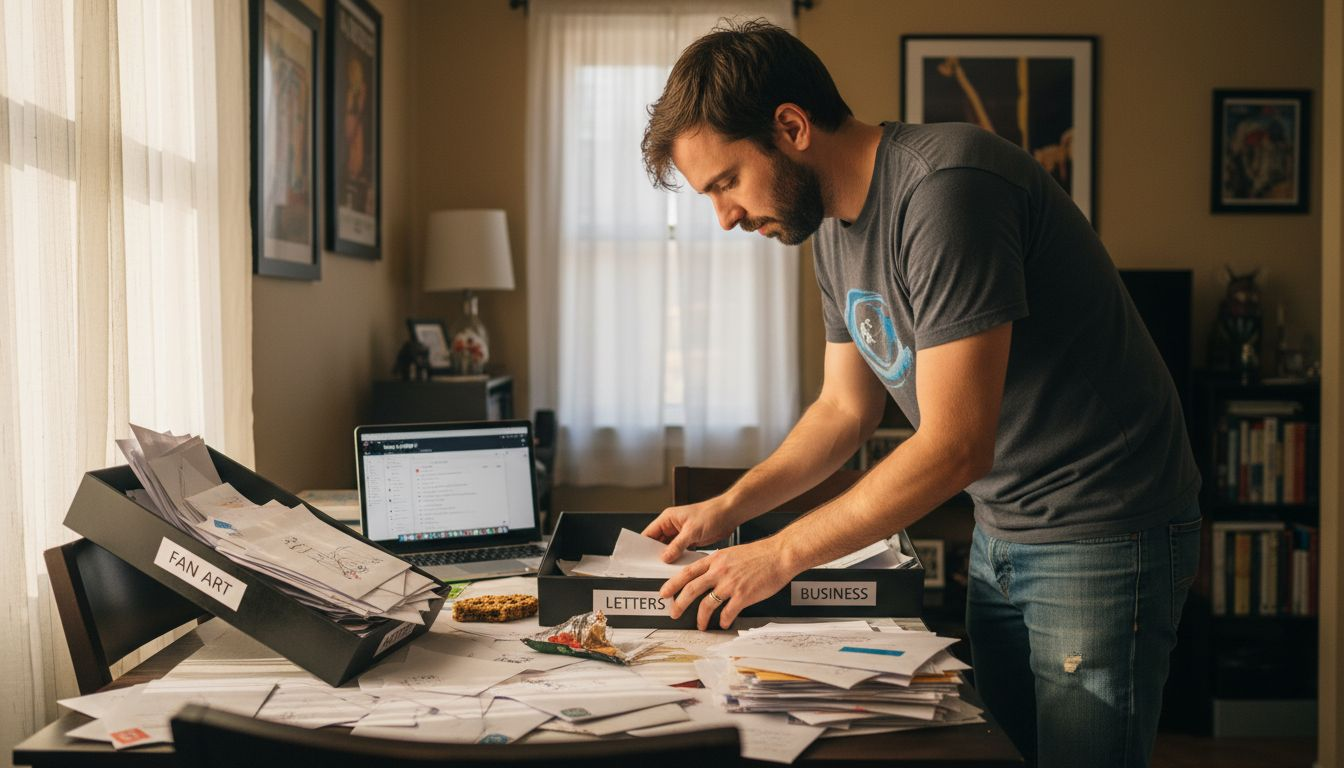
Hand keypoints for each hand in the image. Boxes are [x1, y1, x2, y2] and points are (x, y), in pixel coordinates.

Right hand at [641, 497, 739, 563]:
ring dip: (669, 558)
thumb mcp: (692, 531)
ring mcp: (681, 534)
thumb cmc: (711, 514)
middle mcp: (673, 526)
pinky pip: (680, 552)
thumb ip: (677, 545)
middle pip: (658, 543)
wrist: (730, 513)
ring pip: (670, 549)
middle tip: (652, 568)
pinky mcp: (691, 541)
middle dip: (656, 555)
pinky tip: (679, 567)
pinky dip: (679, 559)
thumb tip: (665, 558)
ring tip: (665, 570)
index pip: (649, 534)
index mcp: (668, 518)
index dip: (643, 546)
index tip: (639, 559)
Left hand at [659, 539, 798, 629]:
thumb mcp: (732, 553)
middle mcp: (719, 571)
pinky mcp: (743, 595)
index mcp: (715, 560)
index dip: (673, 584)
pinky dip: (724, 621)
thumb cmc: (760, 554)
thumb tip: (708, 575)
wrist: (780, 554)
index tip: (665, 592)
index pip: (687, 572)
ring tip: (701, 625)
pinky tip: (724, 623)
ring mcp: (730, 584)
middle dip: (679, 604)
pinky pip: (728, 613)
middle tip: (674, 613)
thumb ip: (718, 564)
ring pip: (707, 604)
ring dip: (701, 618)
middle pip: (691, 589)